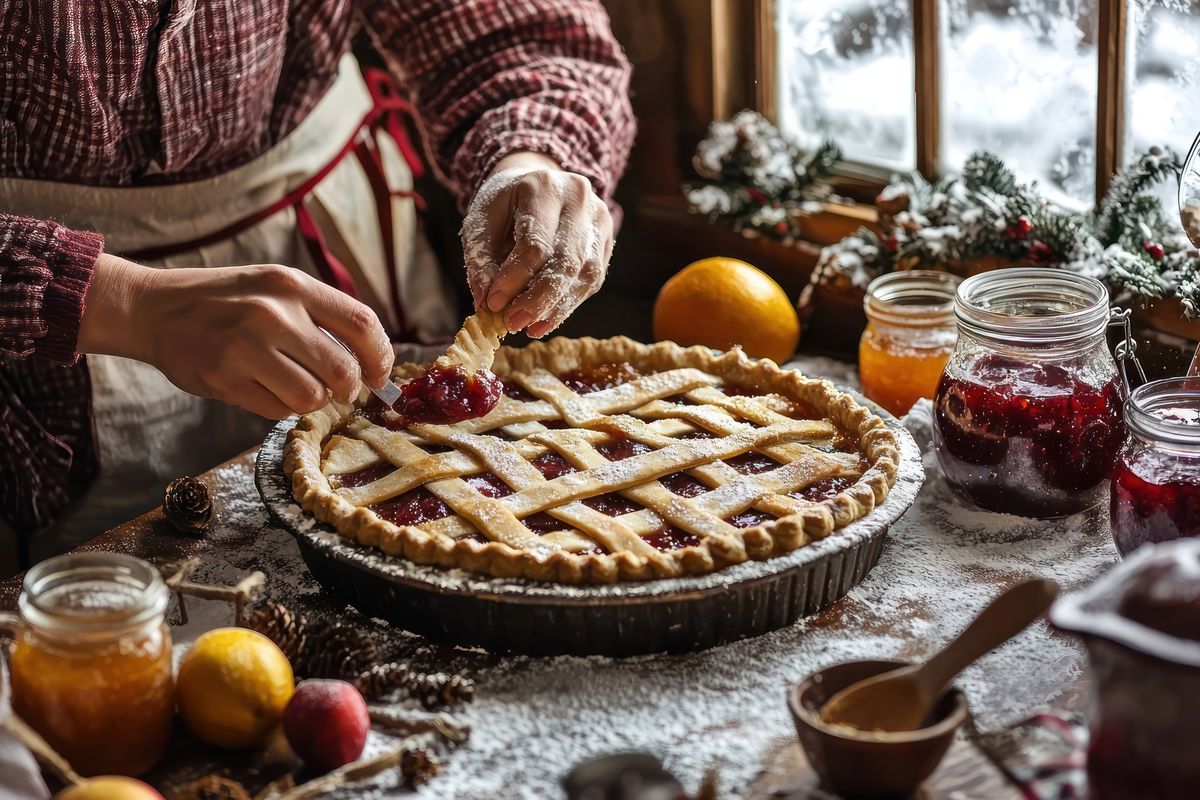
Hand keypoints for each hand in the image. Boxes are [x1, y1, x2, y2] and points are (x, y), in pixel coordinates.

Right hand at [78, 254, 392, 418]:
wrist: (154, 308)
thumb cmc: (226, 300)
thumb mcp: (275, 288)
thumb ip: (320, 315)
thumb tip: (369, 361)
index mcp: (292, 285)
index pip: (361, 324)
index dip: (381, 357)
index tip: (379, 374)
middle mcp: (273, 314)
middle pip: (343, 371)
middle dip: (348, 389)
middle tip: (338, 389)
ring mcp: (246, 348)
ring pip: (312, 397)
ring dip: (313, 400)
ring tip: (296, 386)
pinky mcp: (224, 378)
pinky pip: (276, 410)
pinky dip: (279, 407)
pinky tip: (263, 388)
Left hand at [461, 152, 613, 337]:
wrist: (536, 181)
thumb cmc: (505, 204)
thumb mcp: (481, 222)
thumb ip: (480, 260)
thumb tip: (485, 303)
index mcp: (543, 187)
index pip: (535, 244)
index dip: (514, 279)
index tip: (493, 304)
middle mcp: (579, 199)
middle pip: (566, 261)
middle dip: (538, 299)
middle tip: (514, 323)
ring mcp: (599, 218)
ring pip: (585, 274)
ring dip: (556, 307)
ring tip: (530, 327)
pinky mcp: (606, 238)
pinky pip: (592, 279)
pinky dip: (568, 303)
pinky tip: (546, 319)